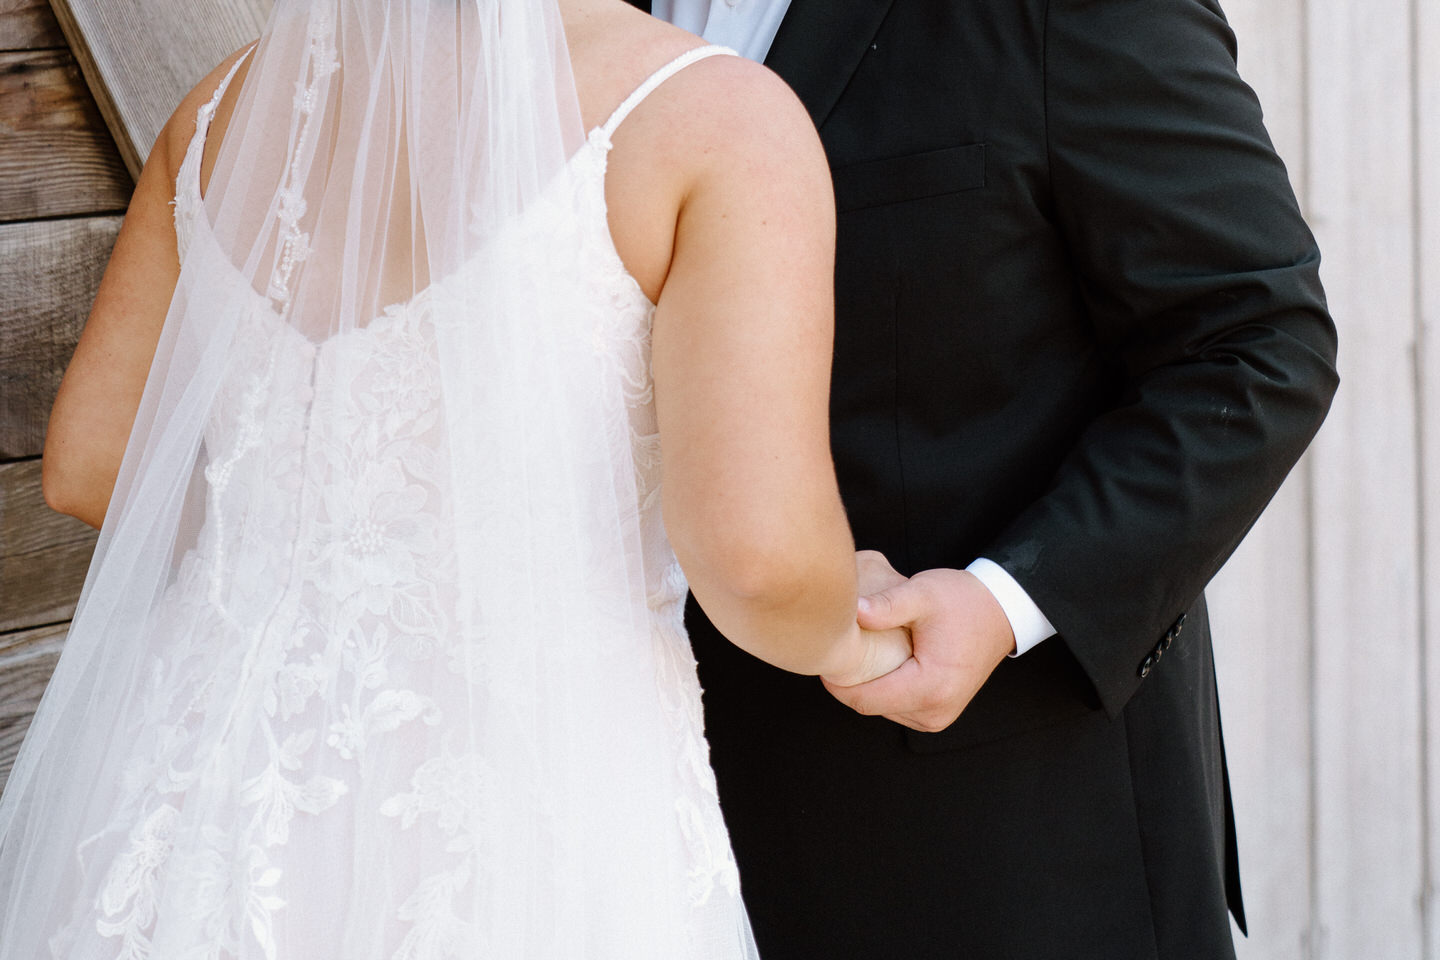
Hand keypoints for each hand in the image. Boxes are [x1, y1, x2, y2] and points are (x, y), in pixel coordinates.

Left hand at [822, 555, 1015, 731]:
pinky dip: (884, 689)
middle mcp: (936, 711)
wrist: (1001, 612)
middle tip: (839, 650)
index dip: (836, 682)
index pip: (864, 700)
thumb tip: (853, 611)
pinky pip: (897, 707)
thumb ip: (888, 604)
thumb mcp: (924, 594)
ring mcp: (938, 716)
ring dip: (867, 687)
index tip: (824, 656)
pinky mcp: (938, 713)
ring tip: (861, 656)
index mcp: (931, 687)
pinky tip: (882, 664)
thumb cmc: (964, 602)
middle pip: (870, 706)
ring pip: (882, 709)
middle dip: (850, 683)